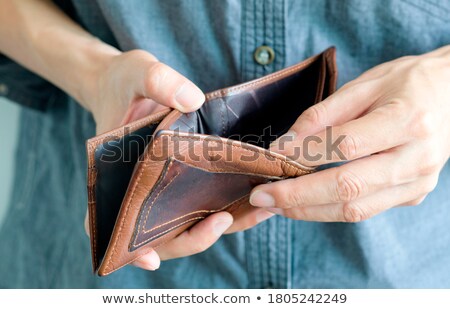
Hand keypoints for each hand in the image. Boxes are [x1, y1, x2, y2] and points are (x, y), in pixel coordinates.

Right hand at [83, 49, 272, 270]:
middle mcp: (142, 190)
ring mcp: (166, 188)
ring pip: (190, 222)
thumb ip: (158, 81)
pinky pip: (207, 201)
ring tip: (259, 210)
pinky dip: (232, 204)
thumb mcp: (136, 72)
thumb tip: (191, 100)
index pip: (114, 222)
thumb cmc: (123, 83)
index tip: (150, 258)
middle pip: (162, 233)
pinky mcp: (187, 179)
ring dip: (222, 225)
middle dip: (193, 236)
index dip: (129, 247)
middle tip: (224, 220)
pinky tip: (260, 194)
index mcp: (116, 176)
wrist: (128, 83)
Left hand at [249, 46, 449, 221]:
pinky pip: (365, 210)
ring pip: (355, 210)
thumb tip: (285, 144)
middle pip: (348, 189)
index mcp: (408, 121)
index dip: (304, 155)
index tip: (271, 158)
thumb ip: (323, 115)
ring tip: (275, 204)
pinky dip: (329, 209)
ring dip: (309, 210)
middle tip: (261, 197)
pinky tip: (304, 202)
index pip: (346, 145)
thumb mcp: (365, 85)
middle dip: (297, 196)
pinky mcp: (412, 196)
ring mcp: (417, 183)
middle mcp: (417, 158)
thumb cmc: (407, 83)